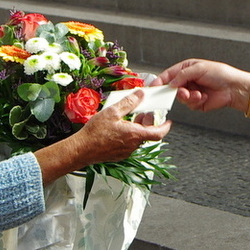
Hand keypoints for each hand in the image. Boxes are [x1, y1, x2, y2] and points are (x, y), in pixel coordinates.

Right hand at [36, 90, 172, 182]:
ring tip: (130, 118)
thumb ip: (129, 102)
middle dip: (148, 123)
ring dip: (138, 129)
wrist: (81, 150)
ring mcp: (126, 152)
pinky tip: (120, 128)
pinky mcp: (118, 155)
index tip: (168, 122)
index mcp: (135, 134)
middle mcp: (133, 145)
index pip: (158, 133)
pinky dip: (130, 135)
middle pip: (147, 135)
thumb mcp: (112, 112)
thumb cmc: (95, 132)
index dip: (165, 127)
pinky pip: (129, 144)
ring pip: (137, 139)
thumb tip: (140, 94)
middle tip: (144, 113)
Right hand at [156, 59, 249, 112]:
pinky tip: (204, 96)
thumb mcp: (199, 68)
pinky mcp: (197, 102)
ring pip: (180, 97)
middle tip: (183, 92)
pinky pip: (189, 104)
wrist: (234, 88)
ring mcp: (192, 92)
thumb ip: (182, 75)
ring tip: (198, 94)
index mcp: (186, 69)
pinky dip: (196, 101)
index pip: (169, 75)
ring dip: (188, 96)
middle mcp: (188, 80)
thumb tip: (170, 83)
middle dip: (177, 91)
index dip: (160, 80)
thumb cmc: (220, 73)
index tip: (154, 87)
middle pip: (172, 88)